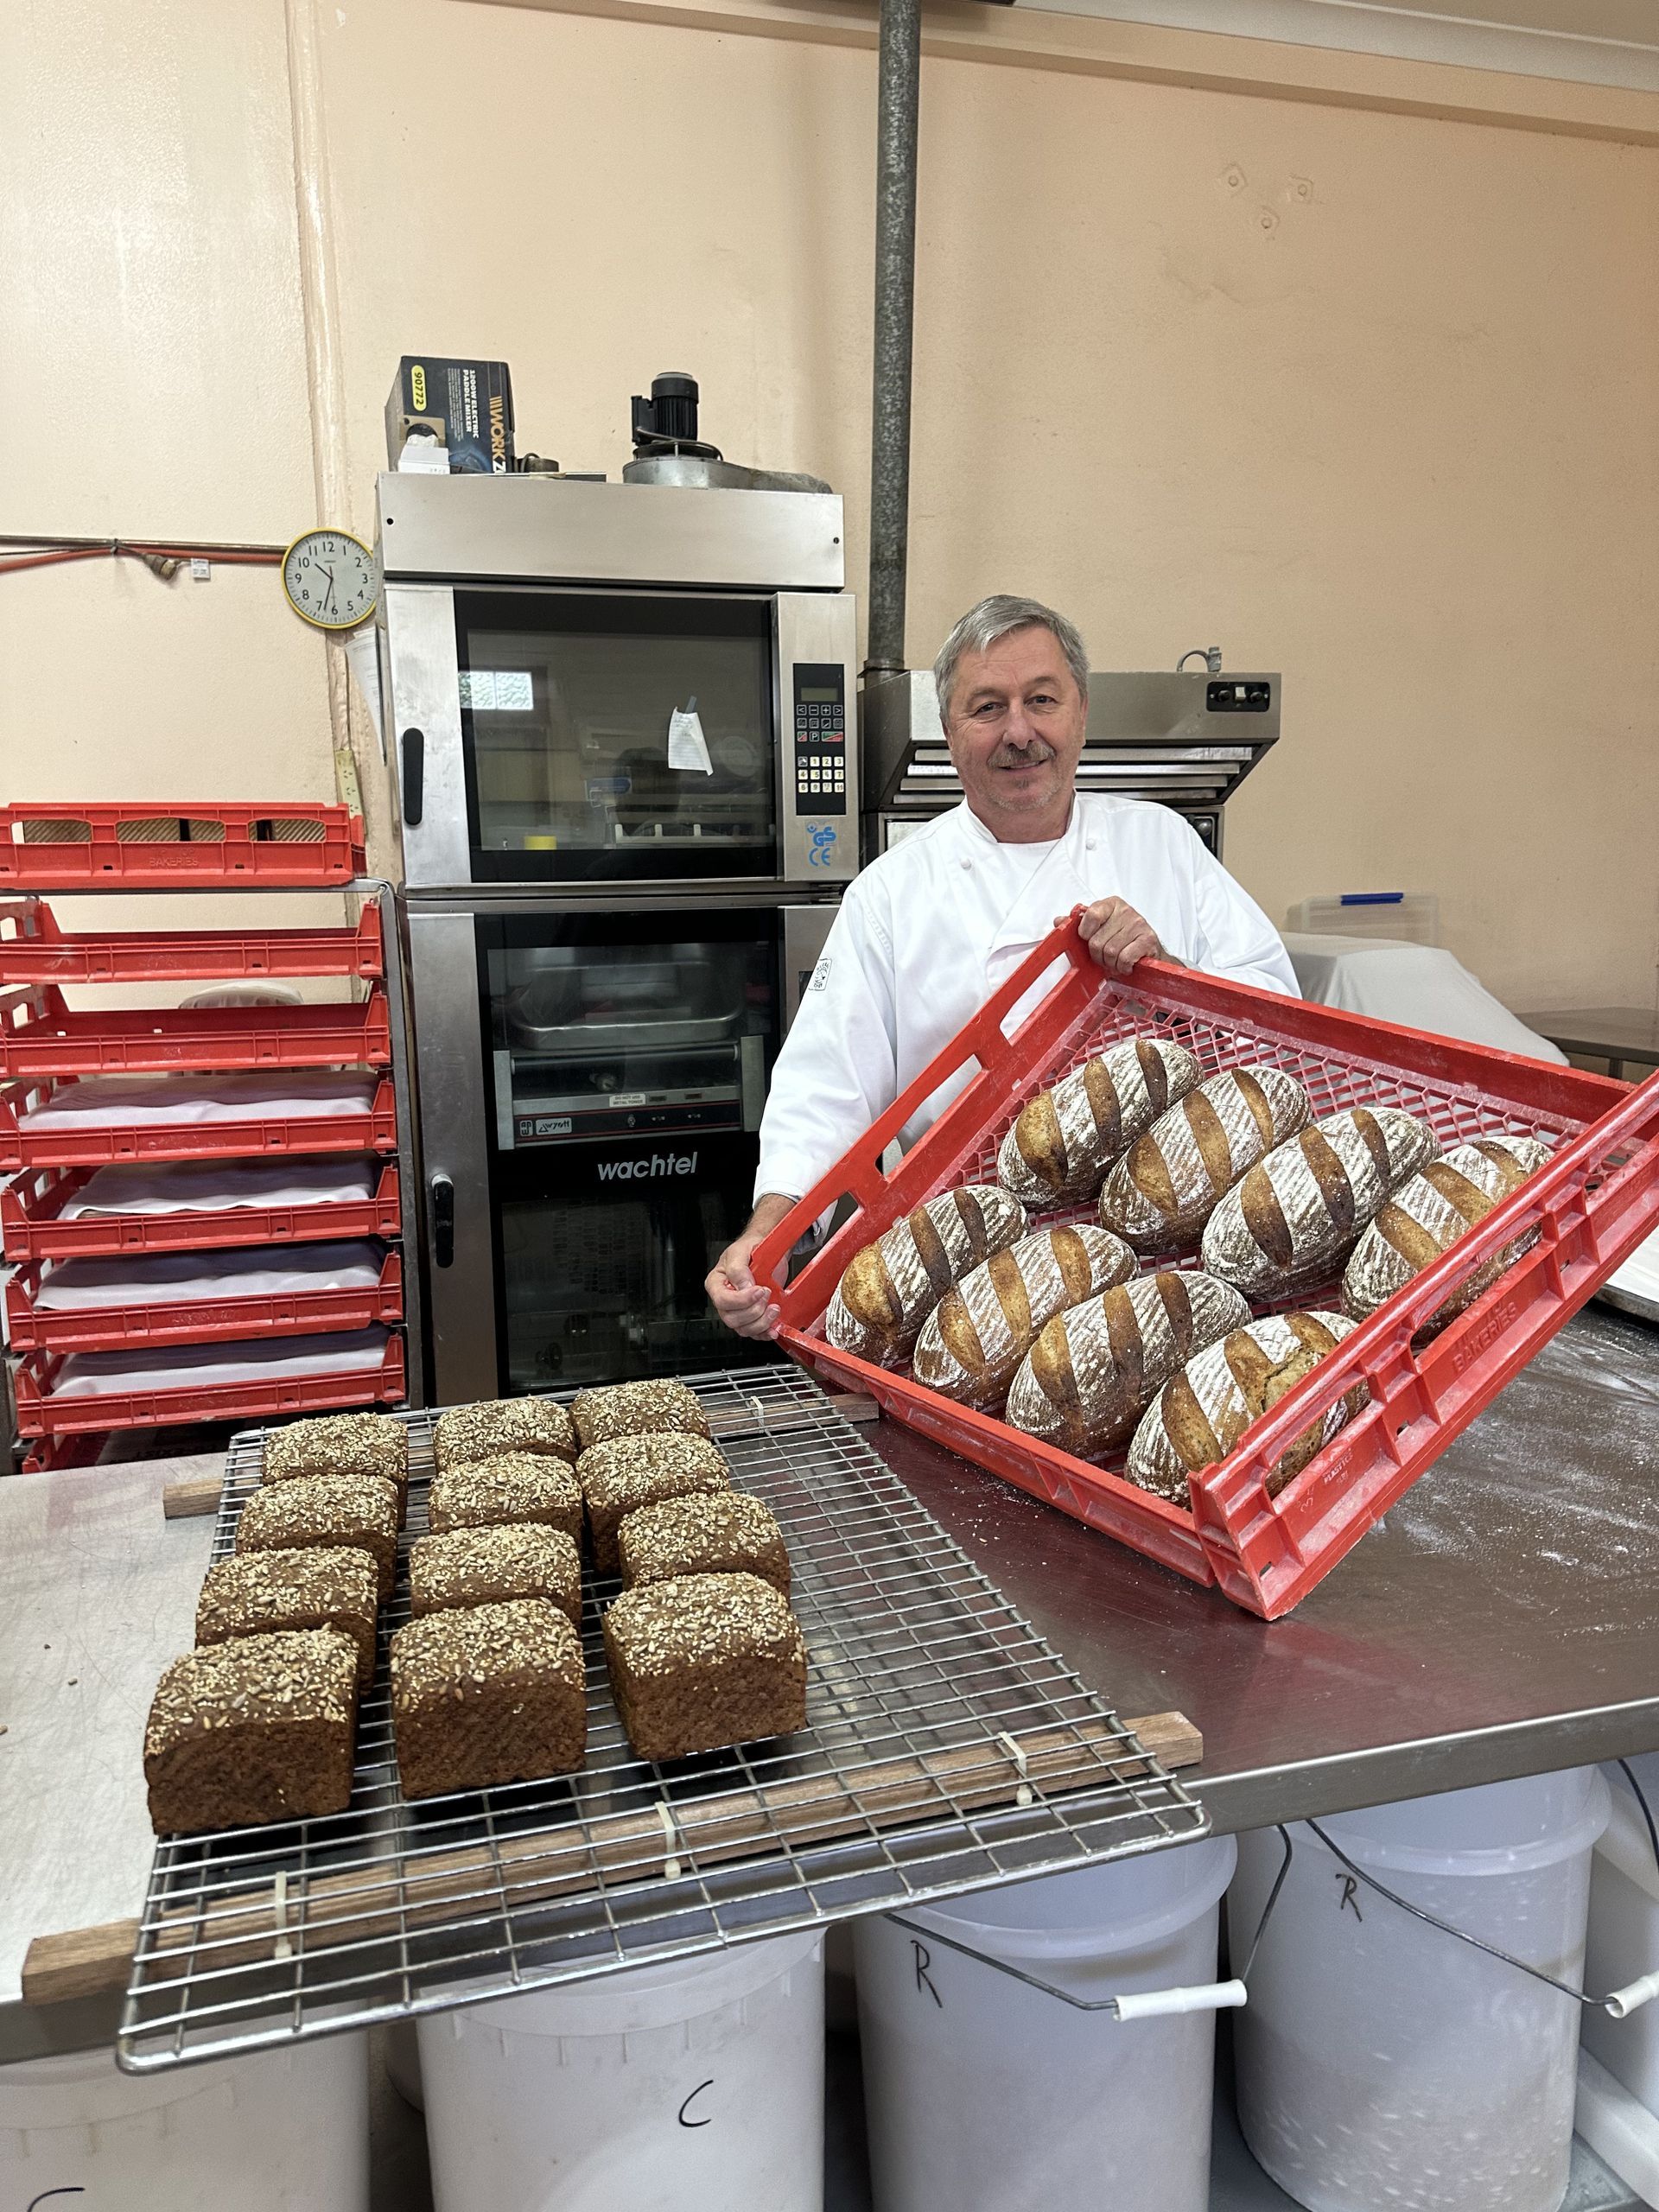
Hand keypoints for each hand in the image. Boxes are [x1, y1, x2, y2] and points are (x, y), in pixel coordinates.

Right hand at [707, 1198, 795, 1339]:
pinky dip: (766, 1333)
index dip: (741, 1299)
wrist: (764, 1250)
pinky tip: (774, 1327)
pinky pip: (755, 1333)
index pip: (722, 1300)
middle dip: (754, 1310)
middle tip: (767, 1293)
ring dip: (762, 1322)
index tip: (759, 1289)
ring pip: (744, 1329)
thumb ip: (738, 1269)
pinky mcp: (752, 1318)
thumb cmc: (749, 1250)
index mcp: (716, 1284)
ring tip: (774, 1308)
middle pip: (732, 1318)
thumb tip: (744, 1286)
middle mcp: (725, 1300)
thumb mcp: (740, 1251)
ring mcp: (738, 1311)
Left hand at [1068, 897, 1171, 975]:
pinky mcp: (1148, 939)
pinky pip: (1124, 959)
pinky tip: (1126, 965)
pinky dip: (1123, 967)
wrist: (1149, 953)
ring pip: (1110, 952)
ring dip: (1111, 963)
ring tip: (1117, 961)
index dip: (1085, 933)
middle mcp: (1126, 911)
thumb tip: (1059, 920)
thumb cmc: (1122, 941)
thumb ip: (1079, 924)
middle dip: (1099, 955)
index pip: (1090, 914)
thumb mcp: (1099, 930)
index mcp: (1111, 904)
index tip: (1089, 939)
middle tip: (1107, 956)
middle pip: (1097, 941)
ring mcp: (1138, 924)